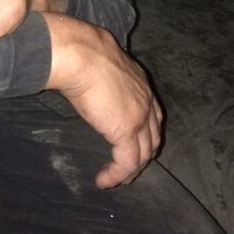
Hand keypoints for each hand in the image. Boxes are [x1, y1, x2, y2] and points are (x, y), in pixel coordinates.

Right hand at [45, 14, 161, 187]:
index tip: (132, 142)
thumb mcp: (100, 63)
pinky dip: (116, 175)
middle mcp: (146, 99)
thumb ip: (103, 76)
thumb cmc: (82, 52)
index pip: (151, 113)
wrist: (81, 54)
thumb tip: (88, 76)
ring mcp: (140, 117)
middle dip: (143, 153)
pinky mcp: (127, 132)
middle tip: (129, 167)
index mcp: (140, 82)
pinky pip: (127, 163)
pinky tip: (103, 181)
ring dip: (131, 169)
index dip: (145, 131)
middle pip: (152, 136)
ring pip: (144, 153)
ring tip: (116, 178)